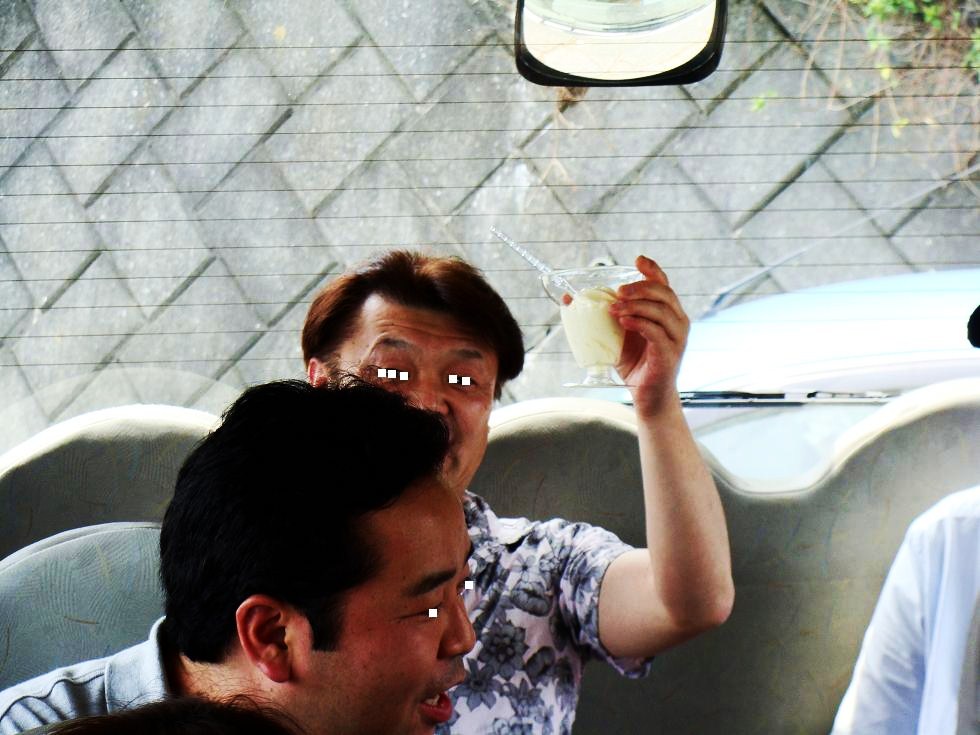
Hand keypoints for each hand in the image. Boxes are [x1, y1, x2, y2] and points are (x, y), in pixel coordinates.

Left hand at [609, 256, 689, 413]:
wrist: (647, 395)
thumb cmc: (634, 363)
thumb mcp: (615, 335)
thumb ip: (601, 316)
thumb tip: (569, 300)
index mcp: (667, 312)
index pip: (663, 284)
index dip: (652, 269)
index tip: (637, 260)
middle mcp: (677, 321)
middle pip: (663, 293)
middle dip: (640, 287)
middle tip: (618, 290)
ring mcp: (676, 337)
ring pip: (660, 310)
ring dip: (636, 305)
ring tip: (614, 308)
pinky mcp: (669, 353)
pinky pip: (656, 331)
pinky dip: (639, 323)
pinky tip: (622, 321)